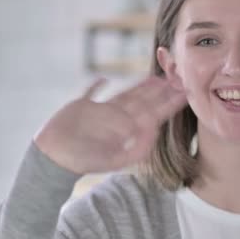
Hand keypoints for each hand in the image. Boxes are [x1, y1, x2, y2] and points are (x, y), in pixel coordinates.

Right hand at [34, 76, 186, 174]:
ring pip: (124, 95)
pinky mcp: (81, 107)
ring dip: (139, 87)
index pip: (153, 114)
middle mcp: (116, 119)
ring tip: (154, 78)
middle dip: (160, 91)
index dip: (169, 103)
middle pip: (143, 101)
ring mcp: (99, 112)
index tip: (184, 93)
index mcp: (126, 130)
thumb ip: (137, 147)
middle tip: (177, 78)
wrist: (55, 159)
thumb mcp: (115, 159)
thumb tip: (154, 130)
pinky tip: (103, 79)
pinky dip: (96, 86)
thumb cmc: (82, 160)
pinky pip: (91, 93)